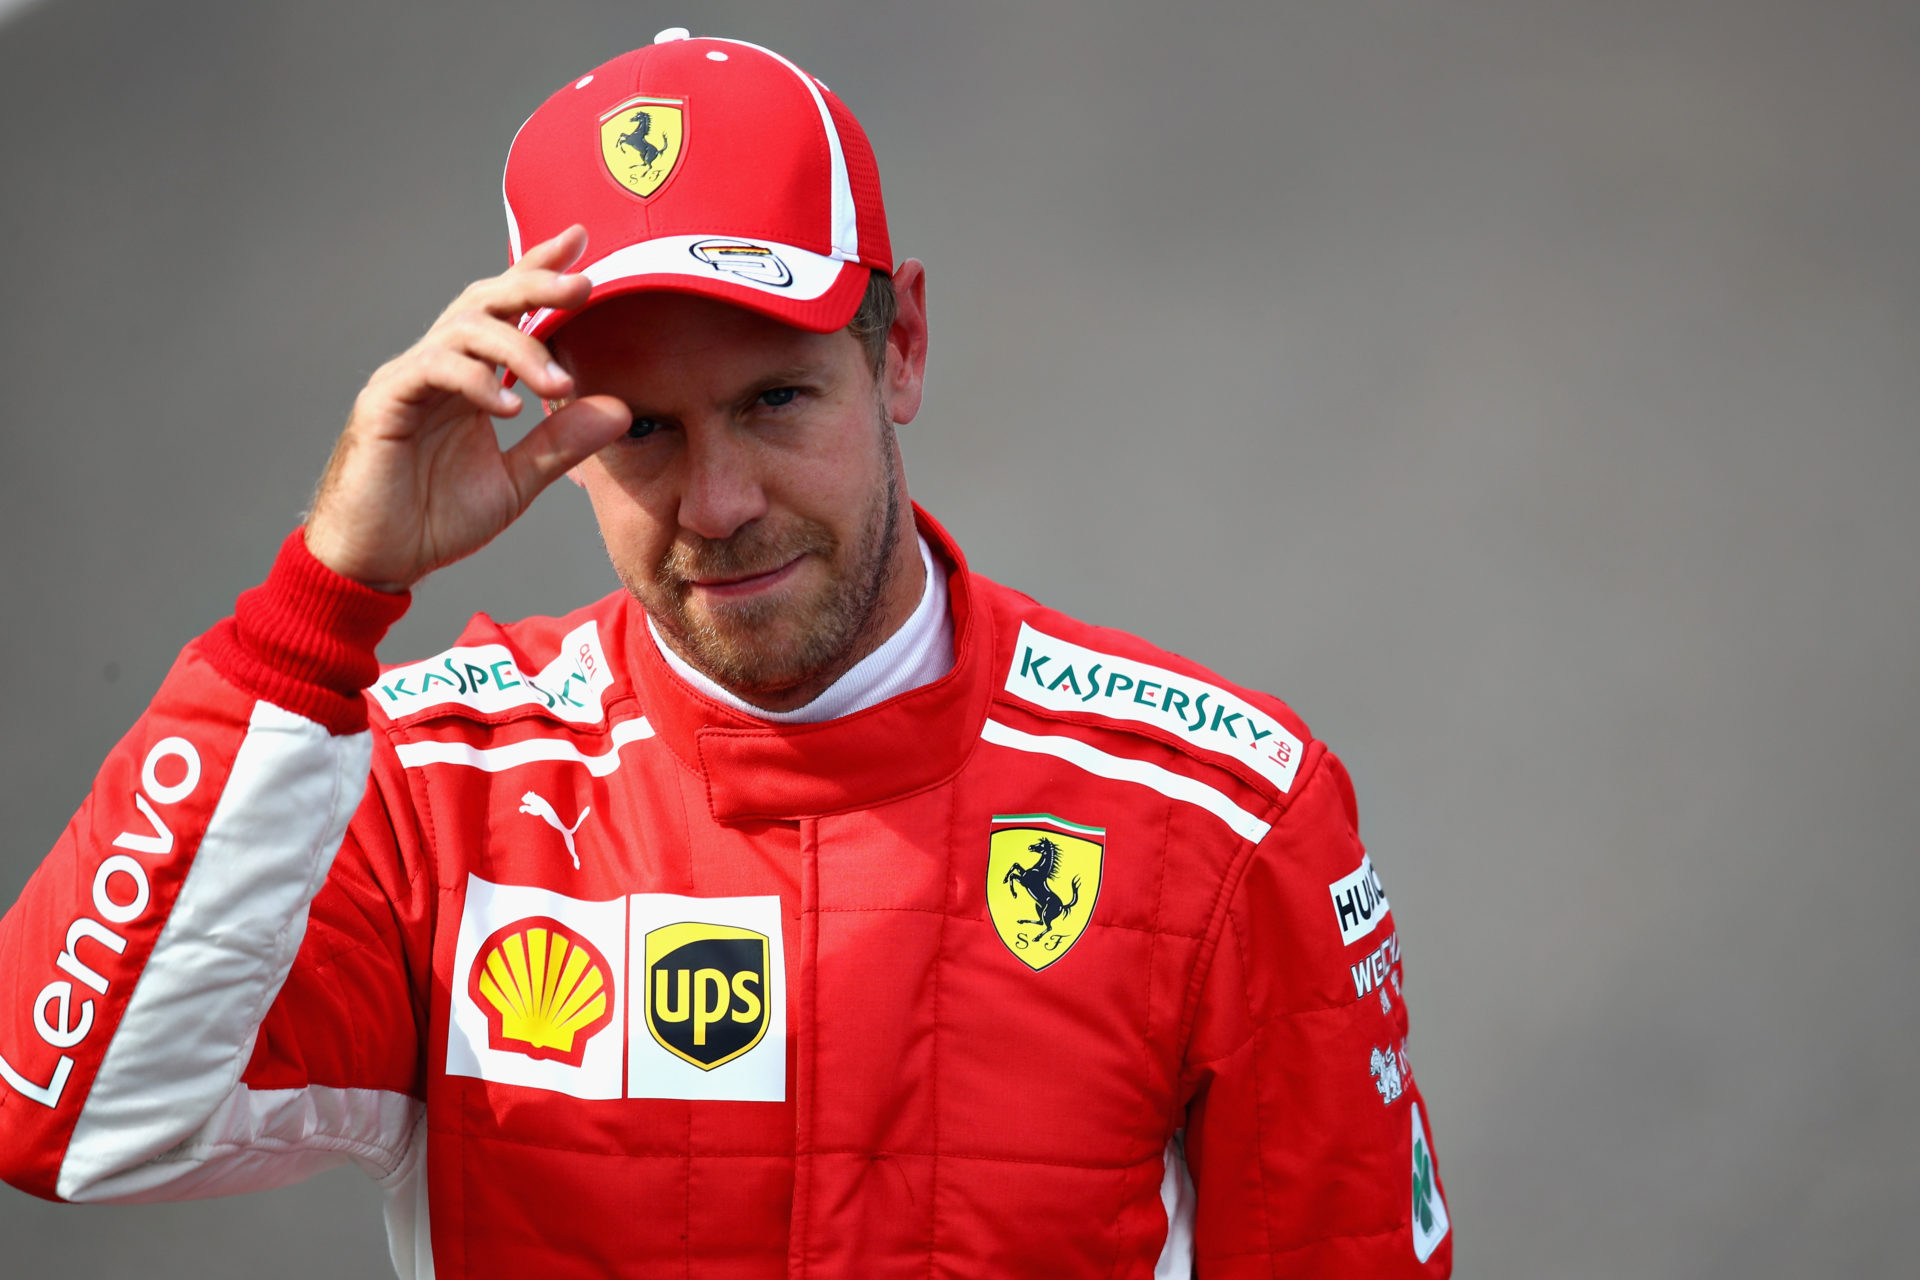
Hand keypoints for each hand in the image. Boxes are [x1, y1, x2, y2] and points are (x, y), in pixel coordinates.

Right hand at [304, 226, 630, 589]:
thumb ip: (562, 443)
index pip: (506, 311)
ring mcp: (408, 380)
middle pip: (485, 301)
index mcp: (468, 377)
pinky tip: (509, 406)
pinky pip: (432, 371)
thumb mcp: (515, 482)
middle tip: (585, 283)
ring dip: (519, 347)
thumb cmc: (433, 519)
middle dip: (535, 283)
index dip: (539, 270)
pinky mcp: (385, 405)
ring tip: (560, 383)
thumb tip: (622, 408)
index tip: (580, 240)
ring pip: (463, 330)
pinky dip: (475, 381)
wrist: (376, 563)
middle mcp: (437, 366)